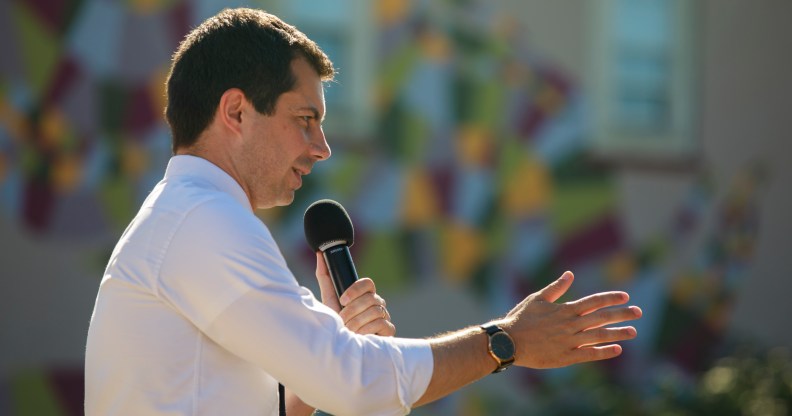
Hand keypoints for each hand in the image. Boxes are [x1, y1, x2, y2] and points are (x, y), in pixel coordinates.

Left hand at [315, 252, 395, 335]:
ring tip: (348, 330)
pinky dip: (367, 330)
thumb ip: (325, 277)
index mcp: (364, 295)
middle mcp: (376, 303)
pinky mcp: (389, 330)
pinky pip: (382, 323)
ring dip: (357, 322)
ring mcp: (384, 316)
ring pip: (376, 310)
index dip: (356, 289)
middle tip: (342, 320)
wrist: (341, 349)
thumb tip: (320, 254)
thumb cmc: (336, 325)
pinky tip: (359, 336)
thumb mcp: (328, 300)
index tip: (342, 299)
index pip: (368, 283)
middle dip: (352, 310)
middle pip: (370, 298)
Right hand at [500, 271, 641, 368]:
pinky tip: (617, 350)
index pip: (593, 301)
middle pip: (601, 318)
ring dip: (618, 333)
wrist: (508, 341)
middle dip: (622, 314)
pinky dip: (604, 352)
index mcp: (565, 309)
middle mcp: (570, 325)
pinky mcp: (566, 357)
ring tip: (633, 332)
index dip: (610, 298)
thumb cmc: (520, 318)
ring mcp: (569, 341)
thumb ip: (556, 288)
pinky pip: (589, 354)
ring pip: (599, 336)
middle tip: (639, 312)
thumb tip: (570, 274)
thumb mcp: (537, 298)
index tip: (625, 297)